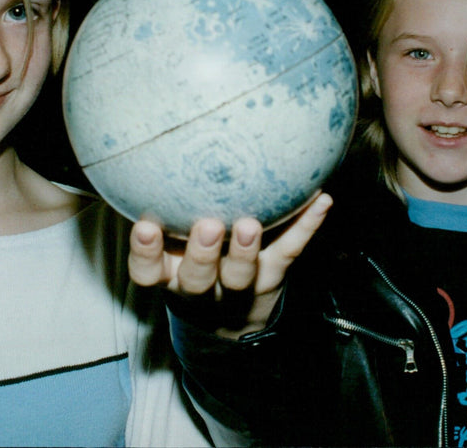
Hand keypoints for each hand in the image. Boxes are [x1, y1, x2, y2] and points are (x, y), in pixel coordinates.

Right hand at [129, 192, 331, 336]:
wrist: (233, 315)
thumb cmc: (192, 261)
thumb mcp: (168, 247)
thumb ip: (163, 209)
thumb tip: (155, 150)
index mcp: (170, 275)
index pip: (147, 271)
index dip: (145, 253)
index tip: (145, 227)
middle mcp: (201, 286)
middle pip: (197, 279)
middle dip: (202, 254)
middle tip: (209, 226)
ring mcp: (240, 284)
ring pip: (241, 275)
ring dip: (247, 250)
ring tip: (251, 225)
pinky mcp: (273, 274)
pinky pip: (290, 249)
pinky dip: (307, 224)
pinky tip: (321, 200)